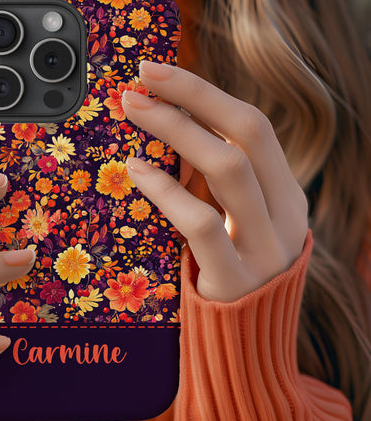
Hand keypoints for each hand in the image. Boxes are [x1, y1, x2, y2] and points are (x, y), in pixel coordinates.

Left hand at [123, 60, 308, 301]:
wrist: (246, 348)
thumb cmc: (228, 271)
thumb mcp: (235, 220)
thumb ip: (215, 179)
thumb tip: (169, 122)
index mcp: (285, 194)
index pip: (252, 126)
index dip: (204, 93)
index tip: (157, 72)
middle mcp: (285, 214)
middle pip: (247, 133)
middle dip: (192, 96)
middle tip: (139, 80)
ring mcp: (266, 248)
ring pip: (229, 169)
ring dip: (177, 131)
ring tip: (134, 110)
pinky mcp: (236, 281)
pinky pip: (201, 224)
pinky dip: (166, 191)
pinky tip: (135, 171)